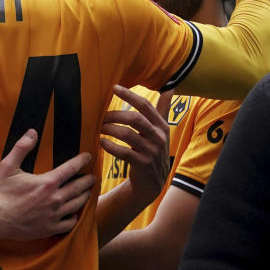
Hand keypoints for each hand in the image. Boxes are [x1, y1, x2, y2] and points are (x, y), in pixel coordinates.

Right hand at [0, 130, 94, 238]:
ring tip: (87, 192)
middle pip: (79, 187)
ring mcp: (53, 215)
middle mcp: (54, 199)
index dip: (82, 161)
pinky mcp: (49, 228)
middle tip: (92, 177)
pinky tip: (74, 213)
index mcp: (47, 182)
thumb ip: (21, 148)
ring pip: (77, 205)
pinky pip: (69, 223)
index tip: (88, 157)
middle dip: (88, 180)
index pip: (71, 168)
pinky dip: (74, 217)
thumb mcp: (7, 166)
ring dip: (85, 197)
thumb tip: (32, 132)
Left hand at [100, 85, 169, 206]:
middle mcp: (159, 137)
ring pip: (127, 134)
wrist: (153, 181)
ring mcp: (151, 151)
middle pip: (135, 119)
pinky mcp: (142, 164)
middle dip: (115, 114)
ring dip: (109, 129)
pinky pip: (123, 152)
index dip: (130, 95)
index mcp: (162, 125)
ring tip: (99, 128)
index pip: (146, 106)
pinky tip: (102, 142)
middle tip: (101, 115)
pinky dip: (110, 146)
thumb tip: (170, 88)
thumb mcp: (161, 130)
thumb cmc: (153, 150)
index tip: (114, 87)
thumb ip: (163, 109)